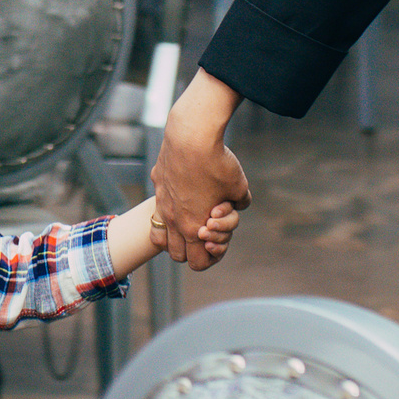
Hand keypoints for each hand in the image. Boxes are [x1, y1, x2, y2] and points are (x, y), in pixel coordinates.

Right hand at [151, 73, 250, 270]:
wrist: (191, 135)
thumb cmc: (218, 163)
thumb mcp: (240, 188)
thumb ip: (239, 203)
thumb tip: (238, 204)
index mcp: (195, 228)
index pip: (198, 263)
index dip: (211, 258)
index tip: (218, 243)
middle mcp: (174, 220)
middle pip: (177, 255)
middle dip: (192, 250)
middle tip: (206, 233)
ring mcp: (161, 202)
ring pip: (161, 236)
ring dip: (175, 235)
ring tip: (189, 220)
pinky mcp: (157, 183)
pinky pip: (158, 205)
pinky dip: (168, 209)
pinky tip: (182, 193)